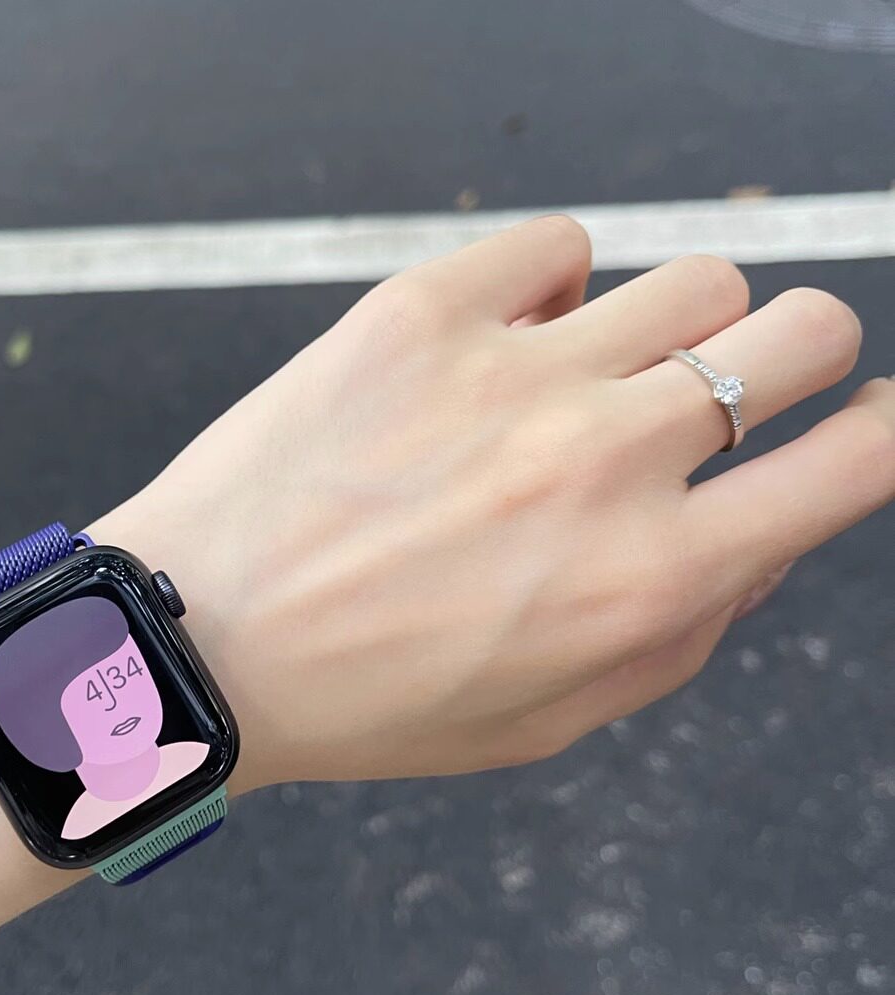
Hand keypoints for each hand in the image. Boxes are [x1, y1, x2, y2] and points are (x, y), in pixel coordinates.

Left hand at [93, 216, 894, 793]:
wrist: (203, 642)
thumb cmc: (371, 698)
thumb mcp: (551, 716)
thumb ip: (683, 629)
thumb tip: (765, 530)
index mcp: (648, 580)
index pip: (855, 461)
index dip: (881, 431)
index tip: (860, 422)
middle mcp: (603, 463)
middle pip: (799, 325)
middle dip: (791, 355)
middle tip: (715, 394)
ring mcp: (514, 372)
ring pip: (693, 276)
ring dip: (666, 329)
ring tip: (586, 380)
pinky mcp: (422, 312)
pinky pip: (558, 243)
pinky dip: (553, 286)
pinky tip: (501, 343)